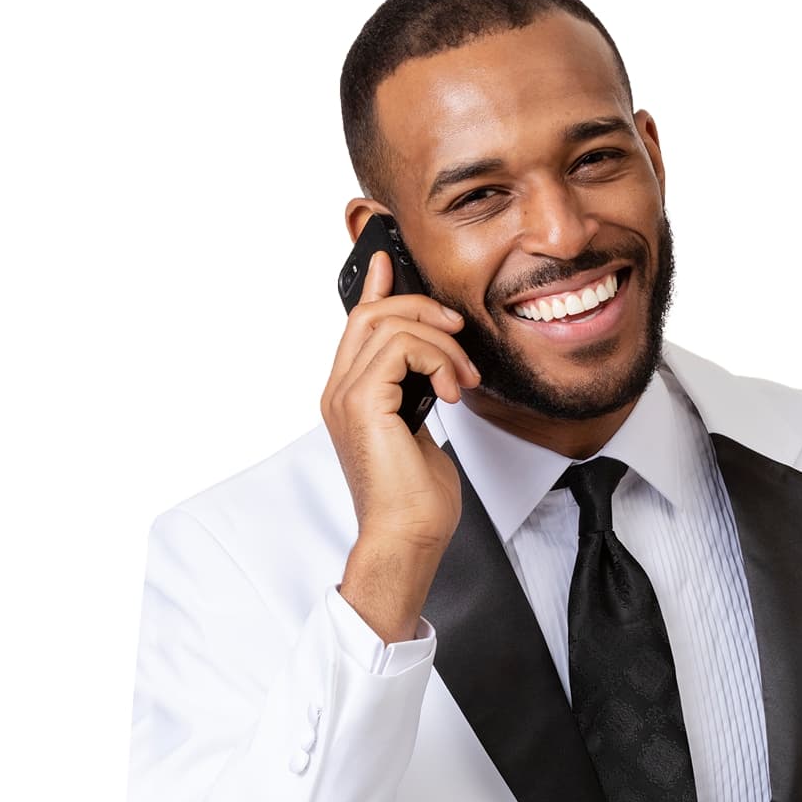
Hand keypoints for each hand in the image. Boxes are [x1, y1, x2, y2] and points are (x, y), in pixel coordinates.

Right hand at [320, 247, 479, 561]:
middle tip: (458, 334)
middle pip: (370, 313)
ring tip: (462, 377)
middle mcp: (339, 391)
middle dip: (421, 309)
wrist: (408, 538)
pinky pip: (398, 346)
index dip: (376, 287)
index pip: (358, 324)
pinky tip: (450, 388)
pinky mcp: (363, 403)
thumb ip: (417, 392)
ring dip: (439, 342)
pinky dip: (434, 358)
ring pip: (388, 324)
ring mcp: (345, 395)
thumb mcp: (421, 431)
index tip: (393, 263)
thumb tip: (434, 368)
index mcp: (350, 396)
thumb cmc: (416, 501)